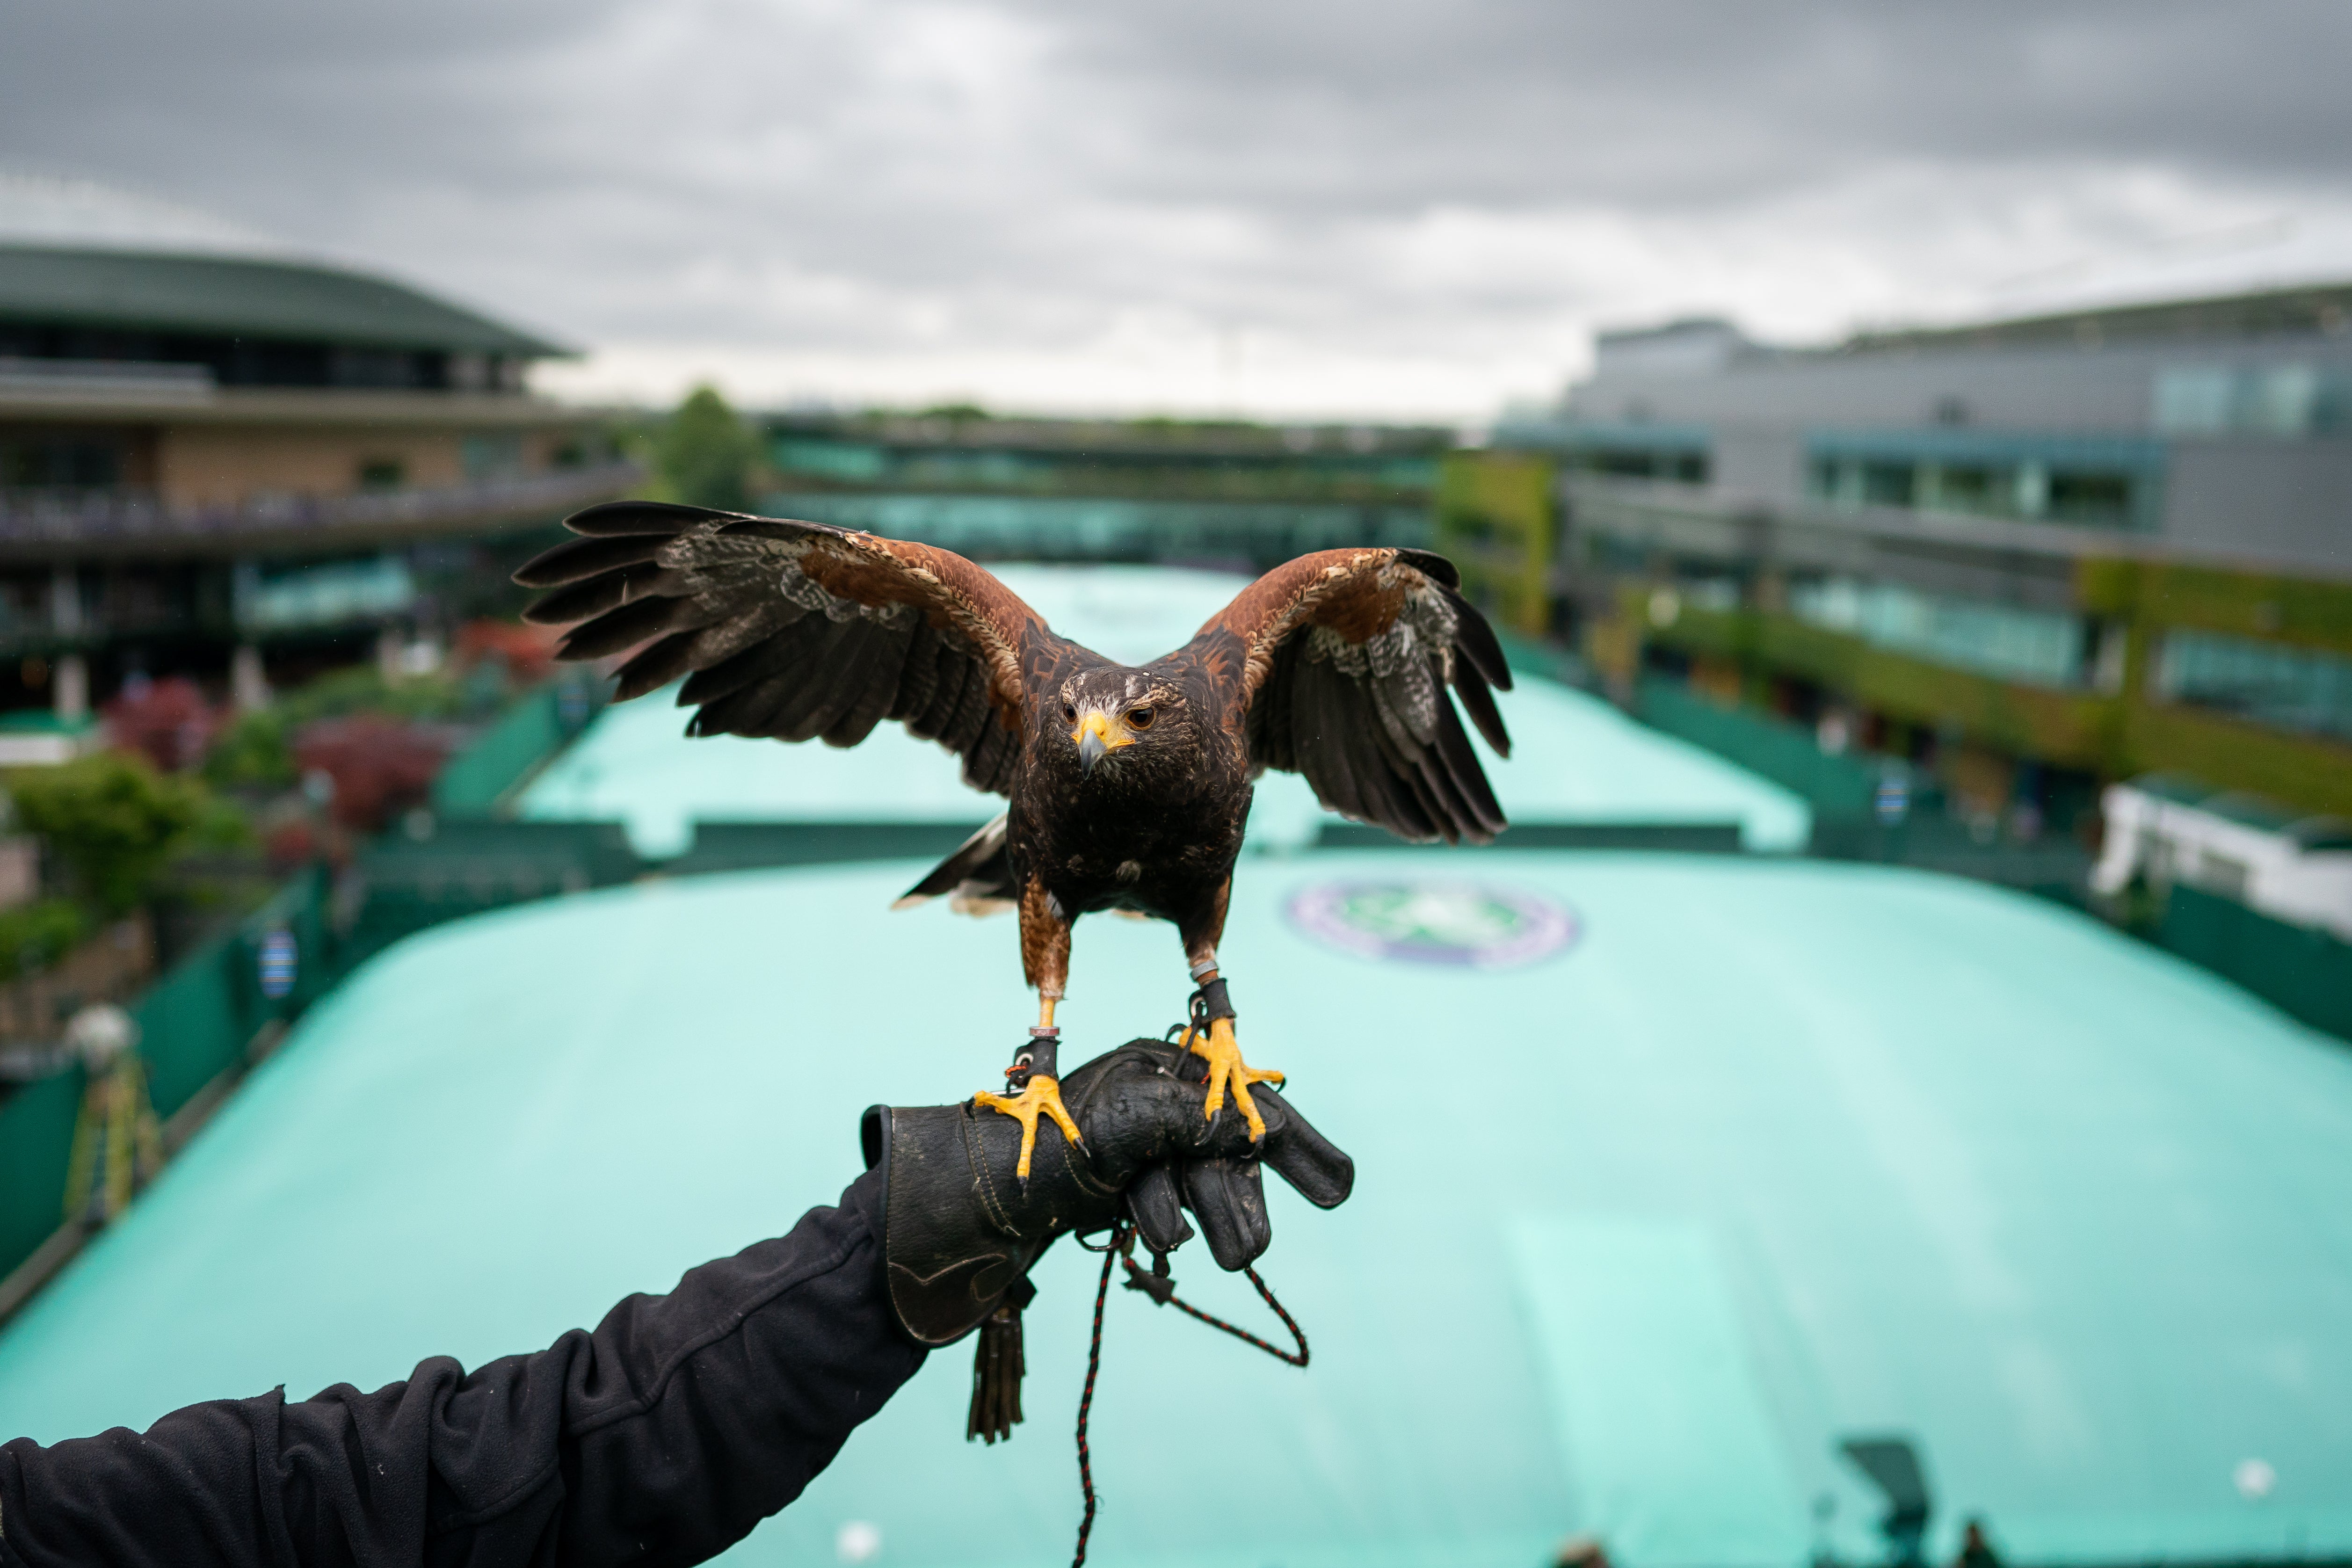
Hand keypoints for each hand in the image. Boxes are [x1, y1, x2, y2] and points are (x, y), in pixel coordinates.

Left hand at [1062, 1038, 1351, 1269]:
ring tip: (1228, 1257)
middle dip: (1245, 1199)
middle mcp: (1154, 1102)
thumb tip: (1252, 1130)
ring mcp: (1138, 1147)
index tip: (1340, 1189)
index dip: (1298, 1143)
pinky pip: (1166, 1206)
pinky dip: (1165, 1220)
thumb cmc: (1040, 1146)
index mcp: (1159, 1068)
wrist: (973, 1198)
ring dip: (1214, 1216)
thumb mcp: (1125, 1118)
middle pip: (1227, 1151)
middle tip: (1253, 1250)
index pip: (1244, 1100)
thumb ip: (1192, 1119)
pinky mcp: (1120, 1186)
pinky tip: (1157, 1237)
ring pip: (1200, 1185)